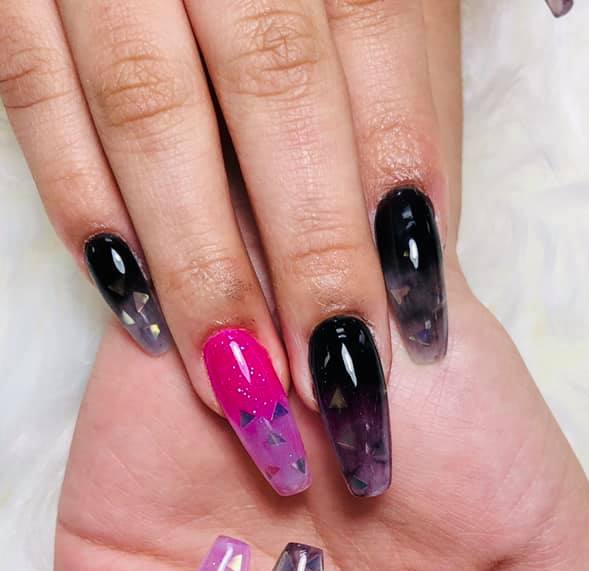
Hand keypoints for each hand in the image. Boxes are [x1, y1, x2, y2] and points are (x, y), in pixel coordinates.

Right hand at [0, 0, 462, 498]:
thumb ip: (404, 87)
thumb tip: (417, 243)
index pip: (377, 30)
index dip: (397, 174)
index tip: (418, 316)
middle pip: (272, 83)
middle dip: (311, 250)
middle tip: (337, 383)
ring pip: (148, 109)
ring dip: (201, 267)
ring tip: (244, 385)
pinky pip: (36, 101)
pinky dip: (87, 212)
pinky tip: (140, 312)